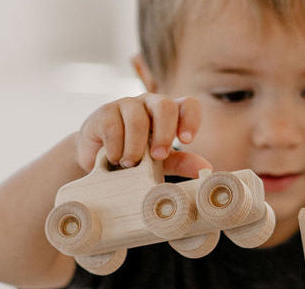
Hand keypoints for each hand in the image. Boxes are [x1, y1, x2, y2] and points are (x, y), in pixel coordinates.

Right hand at [75, 93, 212, 178]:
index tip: (186, 141)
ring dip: (135, 147)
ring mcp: (126, 105)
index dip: (190, 119)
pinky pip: (113, 127)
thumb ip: (182, 162)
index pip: (188, 104)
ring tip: (130, 165)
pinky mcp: (104, 112)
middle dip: (164, 133)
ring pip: (137, 118)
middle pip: (164, 105)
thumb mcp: (161, 163)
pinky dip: (116, 149)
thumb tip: (206, 168)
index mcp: (169, 115)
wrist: (99, 162)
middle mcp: (149, 104)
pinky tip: (114, 159)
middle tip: (158, 156)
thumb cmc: (136, 160)